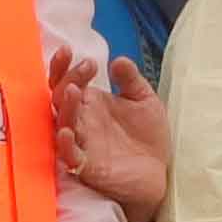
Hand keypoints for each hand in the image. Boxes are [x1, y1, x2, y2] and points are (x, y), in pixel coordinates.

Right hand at [53, 51, 167, 221]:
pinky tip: (67, 132)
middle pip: (60, 98)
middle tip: (87, 67)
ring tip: (74, 89)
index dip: (63, 66)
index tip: (71, 50)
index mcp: (90, 103)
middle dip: (67, 79)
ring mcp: (82, 143)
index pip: (66, 81)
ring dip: (65, 107)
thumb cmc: (147, 136)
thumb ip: (132, 80)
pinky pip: (70, 156)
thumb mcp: (145, 101)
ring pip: (62, 124)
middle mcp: (81, 121)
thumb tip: (119, 60)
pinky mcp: (87, 166)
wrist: (161, 172)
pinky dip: (66, 144)